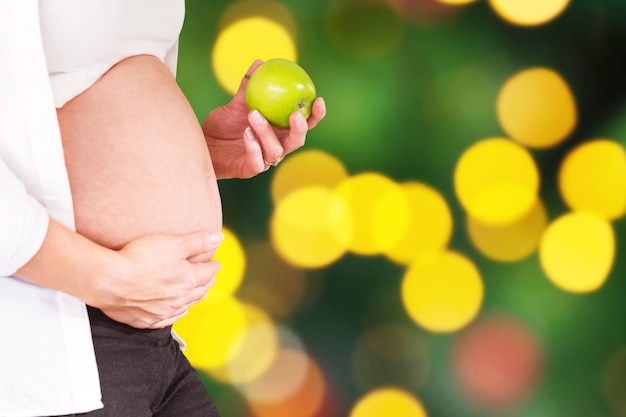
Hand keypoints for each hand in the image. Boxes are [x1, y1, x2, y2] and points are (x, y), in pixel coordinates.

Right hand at [94, 230, 223, 328]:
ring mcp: (162, 311)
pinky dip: (176, 314)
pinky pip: (167, 319)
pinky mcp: (145, 320)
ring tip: (199, 293)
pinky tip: (177, 311)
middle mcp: (179, 299)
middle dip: (206, 282)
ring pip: (186, 305)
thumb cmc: (139, 259)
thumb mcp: (173, 243)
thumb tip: (218, 237)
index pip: (208, 272)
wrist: (108, 280)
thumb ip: (197, 241)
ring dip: (194, 298)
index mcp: (188, 280)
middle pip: (199, 290)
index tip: (215, 263)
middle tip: (210, 277)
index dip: (212, 266)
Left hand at [202, 59, 325, 178]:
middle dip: (300, 129)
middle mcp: (276, 145)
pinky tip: (246, 134)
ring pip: (275, 150)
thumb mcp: (236, 104)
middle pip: (297, 141)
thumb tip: (260, 62)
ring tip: (253, 114)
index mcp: (280, 130)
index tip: (318, 99)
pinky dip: (253, 148)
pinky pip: (257, 162)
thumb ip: (248, 86)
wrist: (203, 144)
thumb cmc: (223, 126)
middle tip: (294, 114)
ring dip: (266, 132)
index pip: (304, 124)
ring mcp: (264, 160)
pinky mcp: (250, 170)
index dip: (315, 115)